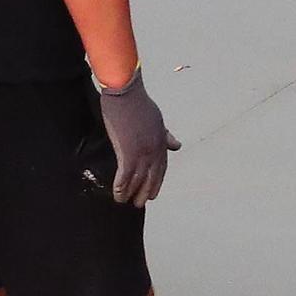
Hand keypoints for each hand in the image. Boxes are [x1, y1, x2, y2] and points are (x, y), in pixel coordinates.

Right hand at [96, 69, 180, 205]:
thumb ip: (166, 135)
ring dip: (131, 193)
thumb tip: (178, 145)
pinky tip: (117, 194)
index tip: (152, 193)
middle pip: (153, 177)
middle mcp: (155, 150)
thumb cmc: (138, 103)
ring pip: (139, 179)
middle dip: (146, 191)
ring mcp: (143, 152)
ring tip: (125, 202)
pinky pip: (125, 175)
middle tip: (140, 203)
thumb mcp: (157, 120)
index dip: (157, 182)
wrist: (126, 92)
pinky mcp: (128, 151)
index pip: (162, 168)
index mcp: (161, 142)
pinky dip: (121, 186)